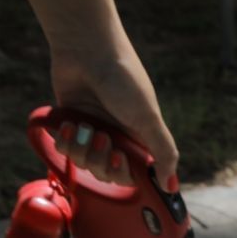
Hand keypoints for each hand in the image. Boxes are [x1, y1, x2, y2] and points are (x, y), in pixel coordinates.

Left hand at [48, 36, 177, 187]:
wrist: (87, 50)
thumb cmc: (123, 80)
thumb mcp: (149, 119)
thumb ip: (164, 154)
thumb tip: (172, 187)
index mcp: (138, 138)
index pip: (131, 175)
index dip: (122, 172)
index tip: (119, 155)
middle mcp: (117, 136)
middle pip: (105, 172)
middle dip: (100, 159)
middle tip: (102, 137)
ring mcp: (92, 130)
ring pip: (83, 162)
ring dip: (81, 148)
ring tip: (84, 126)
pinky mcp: (70, 123)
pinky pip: (64, 148)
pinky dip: (65, 139)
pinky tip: (69, 123)